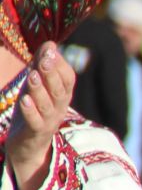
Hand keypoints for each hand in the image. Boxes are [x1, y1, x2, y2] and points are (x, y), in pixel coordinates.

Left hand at [5, 44, 74, 189]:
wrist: (27, 146)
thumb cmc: (33, 111)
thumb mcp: (37, 86)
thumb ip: (42, 66)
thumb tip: (50, 43)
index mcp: (62, 95)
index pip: (68, 79)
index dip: (60, 65)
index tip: (50, 50)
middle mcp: (59, 108)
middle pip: (60, 90)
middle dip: (52, 74)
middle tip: (45, 59)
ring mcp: (49, 121)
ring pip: (48, 105)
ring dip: (40, 90)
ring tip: (32, 76)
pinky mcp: (36, 133)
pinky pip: (36, 122)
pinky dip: (31, 111)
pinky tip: (25, 100)